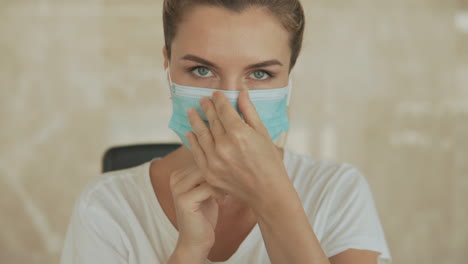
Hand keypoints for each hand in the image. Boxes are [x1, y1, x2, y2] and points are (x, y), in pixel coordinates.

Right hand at [169, 164, 224, 257]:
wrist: (196, 241)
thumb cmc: (204, 216)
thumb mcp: (206, 190)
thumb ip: (209, 174)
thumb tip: (225, 156)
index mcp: (178, 173)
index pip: (202, 157)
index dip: (218, 166)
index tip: (228, 178)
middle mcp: (175, 178)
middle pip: (205, 164)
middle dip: (221, 174)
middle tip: (228, 188)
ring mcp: (177, 189)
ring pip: (207, 173)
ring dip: (221, 183)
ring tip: (224, 195)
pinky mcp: (184, 200)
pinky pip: (209, 187)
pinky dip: (220, 193)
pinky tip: (221, 202)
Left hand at [185, 90, 290, 211]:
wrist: (267, 193)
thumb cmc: (270, 163)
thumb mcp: (263, 133)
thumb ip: (249, 112)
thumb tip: (241, 93)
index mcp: (239, 133)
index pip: (224, 110)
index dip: (219, 100)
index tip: (216, 94)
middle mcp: (224, 145)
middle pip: (212, 120)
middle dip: (207, 108)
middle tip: (203, 100)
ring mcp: (214, 160)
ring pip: (201, 134)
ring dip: (195, 121)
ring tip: (191, 112)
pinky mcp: (209, 172)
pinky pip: (197, 153)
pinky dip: (192, 141)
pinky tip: (190, 133)